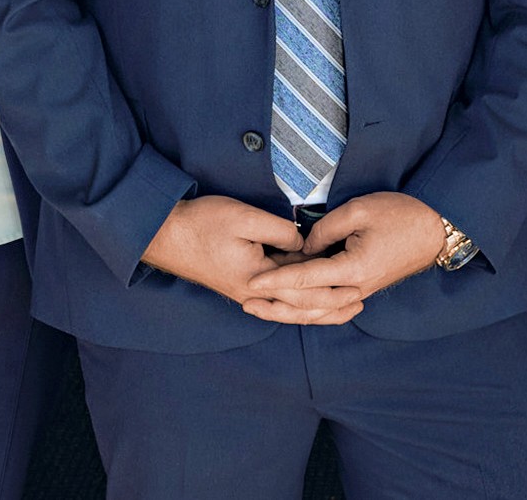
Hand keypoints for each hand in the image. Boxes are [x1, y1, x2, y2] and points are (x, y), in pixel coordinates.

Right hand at [141, 195, 361, 323]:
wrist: (166, 234)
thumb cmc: (202, 223)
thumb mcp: (244, 218)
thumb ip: (280, 231)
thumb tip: (304, 243)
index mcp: (256, 279)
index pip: (304, 290)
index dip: (333, 289)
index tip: (358, 285)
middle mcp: (253, 294)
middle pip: (300, 306)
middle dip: (332, 306)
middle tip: (360, 302)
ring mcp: (247, 293)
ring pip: (289, 307)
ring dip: (318, 309)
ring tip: (343, 308)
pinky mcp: (242, 285)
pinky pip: (278, 300)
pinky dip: (298, 302)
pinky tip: (310, 298)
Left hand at [243, 192, 444, 323]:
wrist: (434, 229)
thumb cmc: (400, 214)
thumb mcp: (359, 210)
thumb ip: (325, 229)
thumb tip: (304, 245)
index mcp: (354, 269)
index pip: (306, 278)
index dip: (276, 280)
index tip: (251, 283)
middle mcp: (356, 288)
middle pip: (309, 304)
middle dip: (275, 304)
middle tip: (245, 300)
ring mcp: (361, 292)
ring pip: (319, 311)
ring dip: (289, 311)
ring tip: (261, 308)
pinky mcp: (363, 289)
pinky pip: (331, 306)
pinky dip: (309, 309)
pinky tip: (292, 308)